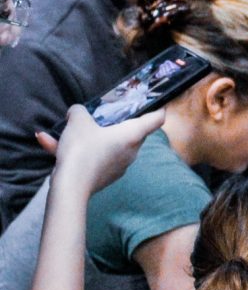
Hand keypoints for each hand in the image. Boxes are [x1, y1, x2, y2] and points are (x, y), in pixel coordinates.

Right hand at [38, 105, 163, 194]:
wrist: (70, 188)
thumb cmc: (82, 148)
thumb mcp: (78, 121)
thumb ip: (79, 111)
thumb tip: (77, 112)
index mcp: (133, 134)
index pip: (157, 119)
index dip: (157, 107)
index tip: (153, 101)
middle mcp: (131, 151)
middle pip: (131, 132)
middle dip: (115, 123)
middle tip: (101, 114)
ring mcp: (119, 166)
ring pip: (105, 145)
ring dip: (87, 138)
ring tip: (62, 131)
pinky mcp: (104, 177)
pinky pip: (93, 158)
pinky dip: (77, 152)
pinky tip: (48, 142)